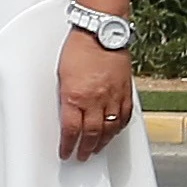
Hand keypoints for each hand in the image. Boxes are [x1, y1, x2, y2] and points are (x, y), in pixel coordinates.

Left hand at [55, 32, 135, 161]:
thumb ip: (65, 96)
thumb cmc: (79, 48)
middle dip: (85, 148)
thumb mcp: (61, 75)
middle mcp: (95, 100)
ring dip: (102, 142)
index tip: (65, 153)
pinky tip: (114, 132)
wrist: (101, 31)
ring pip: (110, 129)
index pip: (71, 130)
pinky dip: (119, 127)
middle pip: (91, 134)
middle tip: (81, 156)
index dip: (68, 146)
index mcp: (75, 96)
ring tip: (97, 149)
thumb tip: (66, 113)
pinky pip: (124, 115)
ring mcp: (113, 96)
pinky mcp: (125, 91)